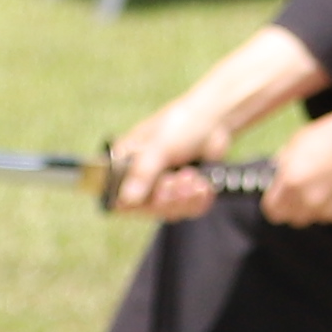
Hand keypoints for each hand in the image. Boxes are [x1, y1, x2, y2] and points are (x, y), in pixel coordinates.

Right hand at [101, 92, 253, 222]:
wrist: (214, 121)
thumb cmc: (180, 124)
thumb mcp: (158, 146)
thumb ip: (142, 172)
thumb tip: (127, 199)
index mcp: (124, 164)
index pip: (118, 197)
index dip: (135, 202)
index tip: (154, 194)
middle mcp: (140, 179)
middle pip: (147, 208)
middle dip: (167, 197)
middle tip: (180, 178)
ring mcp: (163, 187)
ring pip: (168, 211)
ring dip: (184, 198)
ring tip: (194, 178)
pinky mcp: (184, 192)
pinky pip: (188, 209)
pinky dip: (198, 200)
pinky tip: (203, 185)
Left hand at [257, 109, 331, 228]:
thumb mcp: (299, 141)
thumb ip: (284, 163)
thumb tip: (280, 175)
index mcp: (291, 183)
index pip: (272, 210)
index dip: (276, 203)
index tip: (283, 196)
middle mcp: (307, 202)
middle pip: (293, 219)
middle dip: (296, 207)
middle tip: (306, 190)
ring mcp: (329, 211)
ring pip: (315, 218)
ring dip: (317, 207)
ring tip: (330, 185)